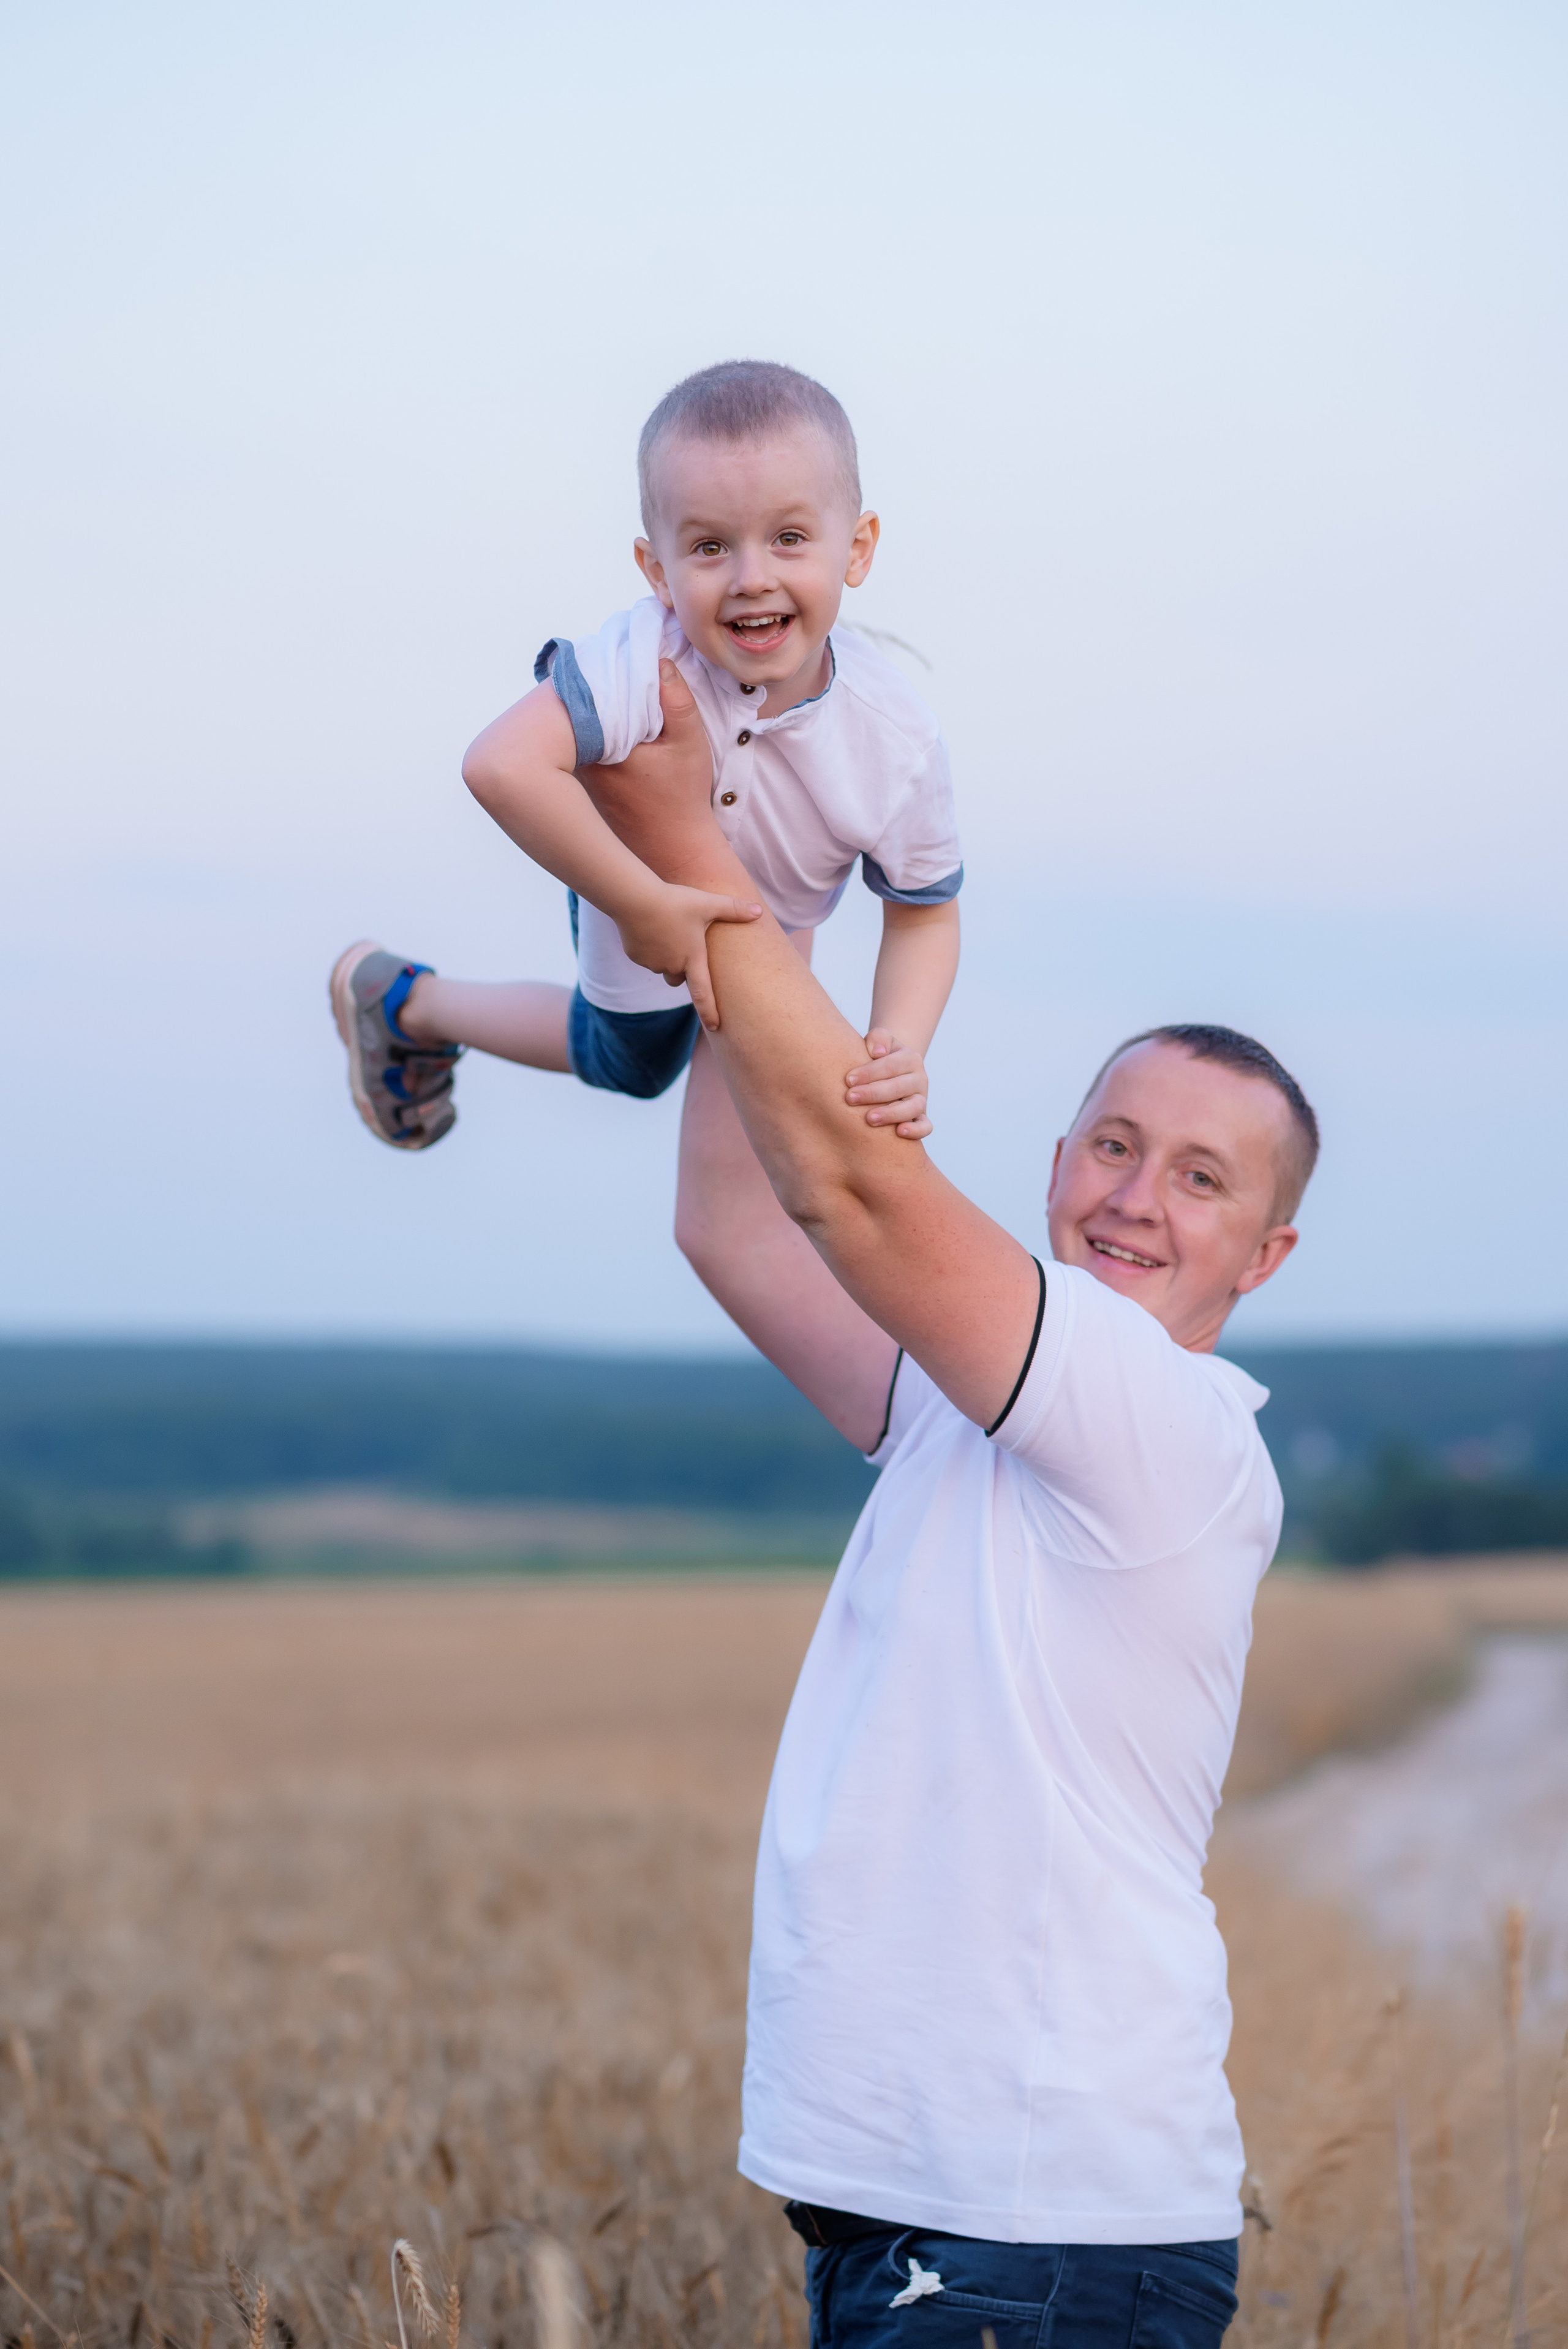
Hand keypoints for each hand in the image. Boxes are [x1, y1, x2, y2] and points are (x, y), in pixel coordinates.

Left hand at [578, 660, 724, 873]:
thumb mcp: (689, 744)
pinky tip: (617, 717)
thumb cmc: (682, 799)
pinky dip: (595, 723)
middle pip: (576, 701)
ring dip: (595, 701)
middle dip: (597, 679)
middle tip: (620, 659)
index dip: (604, 664)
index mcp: (596, 744)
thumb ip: (676, 701)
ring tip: (620, 683)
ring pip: (576, 720)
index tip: (622, 650)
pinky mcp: (579, 778)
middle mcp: (575, 758)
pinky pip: (581, 738)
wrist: (671, 850)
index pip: (587, 688)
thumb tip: (659, 660)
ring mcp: (573, 770)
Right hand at [616, 880, 761, 1032]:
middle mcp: (672, 966)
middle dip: (683, 970)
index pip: (703, 993)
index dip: (709, 1011)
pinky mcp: (636, 956)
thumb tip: (760, 912)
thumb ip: (733, 909)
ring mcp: (652, 963)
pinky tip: (649, 926)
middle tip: (685, 944)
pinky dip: (650, 946)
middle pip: (680, 978)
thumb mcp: (707, 903)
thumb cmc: (675, 902)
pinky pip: (646, 956)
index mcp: (692, 958)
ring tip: (666, 929)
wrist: (635, 899)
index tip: (715, 1027)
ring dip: (666, 956)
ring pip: (662, 966)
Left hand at [844, 1029, 931, 1139]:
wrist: (892, 1073)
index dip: (869, 1073)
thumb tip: (877, 1052)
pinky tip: (899, 1132)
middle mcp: (919, 1079)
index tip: (848, 1080)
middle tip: (850, 1098)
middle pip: (899, 1087)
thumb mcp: (879, 1041)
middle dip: (873, 1093)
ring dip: (891, 1114)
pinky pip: (925, 1126)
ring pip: (913, 1108)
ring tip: (870, 1119)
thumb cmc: (877, 1058)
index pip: (891, 1065)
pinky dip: (916, 1130)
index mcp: (910, 1058)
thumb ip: (878, 1037)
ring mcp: (921, 1099)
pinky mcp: (921, 1117)